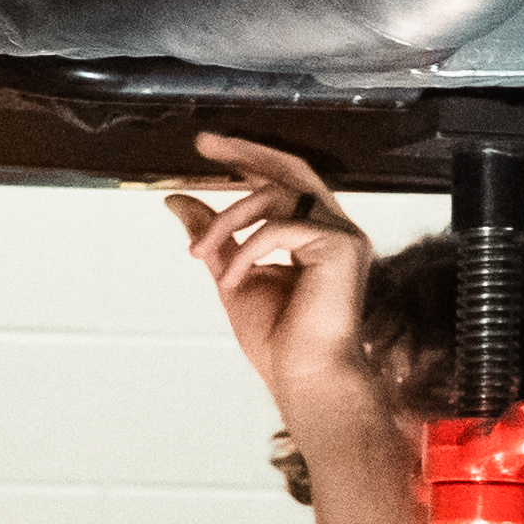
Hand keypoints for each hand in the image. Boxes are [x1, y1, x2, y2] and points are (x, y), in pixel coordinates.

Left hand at [166, 132, 392, 436]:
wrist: (306, 380)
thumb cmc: (280, 344)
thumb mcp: (233, 275)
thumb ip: (214, 236)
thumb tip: (179, 202)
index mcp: (315, 236)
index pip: (284, 181)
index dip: (248, 159)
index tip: (208, 149)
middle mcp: (336, 231)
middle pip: (290, 169)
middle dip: (244, 152)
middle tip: (204, 143)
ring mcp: (344, 237)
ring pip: (277, 195)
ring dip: (228, 220)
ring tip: (201, 254)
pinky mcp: (343, 247)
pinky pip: (280, 228)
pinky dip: (246, 251)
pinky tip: (233, 281)